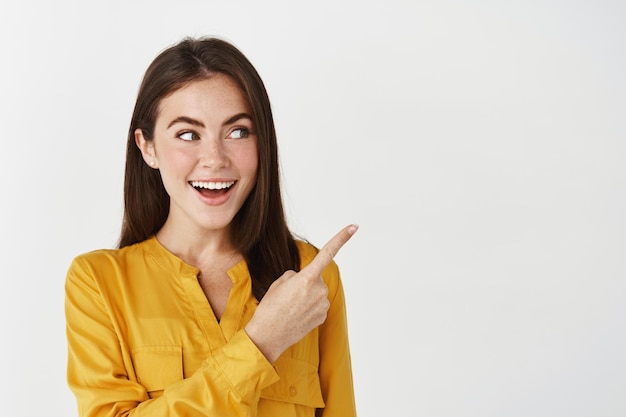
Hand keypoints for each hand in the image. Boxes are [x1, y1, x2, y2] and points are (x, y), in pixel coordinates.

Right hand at [245, 224, 357, 362]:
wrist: (268, 337)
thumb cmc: (270, 308)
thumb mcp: (279, 283)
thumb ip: (296, 276)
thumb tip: (305, 280)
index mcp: (307, 278)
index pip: (327, 253)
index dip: (341, 238)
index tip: (353, 227)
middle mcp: (319, 290)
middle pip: (316, 279)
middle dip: (305, 284)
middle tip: (288, 296)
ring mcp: (323, 305)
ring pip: (317, 294)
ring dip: (306, 297)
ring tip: (290, 308)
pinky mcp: (323, 318)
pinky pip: (317, 307)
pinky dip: (308, 309)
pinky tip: (296, 316)